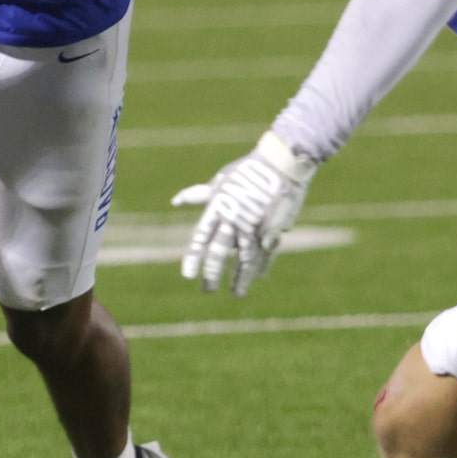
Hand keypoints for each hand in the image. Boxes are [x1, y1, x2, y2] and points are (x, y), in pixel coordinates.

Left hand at [172, 131, 316, 295]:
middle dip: (212, 275)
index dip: (194, 258)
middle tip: (206, 290)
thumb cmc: (247, 170)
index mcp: (218, 207)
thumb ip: (199, 195)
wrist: (281, 162)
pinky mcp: (273, 229)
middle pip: (219, 253)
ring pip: (245, 259)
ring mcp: (254, 226)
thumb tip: (175, 201)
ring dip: (240, 279)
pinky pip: (266, 252)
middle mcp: (233, 219)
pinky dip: (262, 265)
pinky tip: (259, 276)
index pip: (201, 237)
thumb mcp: (221, 181)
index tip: (188, 276)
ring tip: (237, 295)